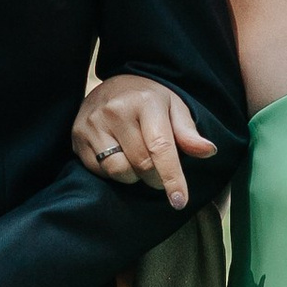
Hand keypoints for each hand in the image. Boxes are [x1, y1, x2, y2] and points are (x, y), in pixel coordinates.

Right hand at [73, 74, 217, 212]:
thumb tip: (208, 151)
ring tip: (137, 162)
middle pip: (142, 165)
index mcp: (145, 102)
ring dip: (134, 177)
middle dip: (156, 178)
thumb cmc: (149, 100)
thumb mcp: (173, 108)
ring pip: (119, 171)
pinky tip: (118, 157)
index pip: (161, 147)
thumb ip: (188, 133)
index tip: (179, 201)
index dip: (172, 177)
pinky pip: (100, 171)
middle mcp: (116, 110)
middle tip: (159, 172)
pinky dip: (113, 173)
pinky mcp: (77, 136)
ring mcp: (93, 123)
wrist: (112, 86)